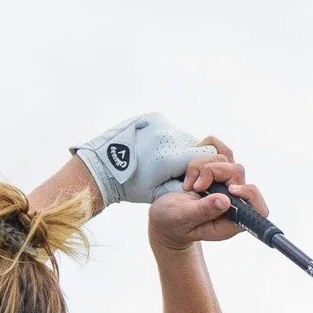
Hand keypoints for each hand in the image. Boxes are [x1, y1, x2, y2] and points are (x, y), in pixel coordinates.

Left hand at [73, 112, 213, 205]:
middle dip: (193, 159)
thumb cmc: (132, 186)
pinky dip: (168, 140)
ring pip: (184, 137)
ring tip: (162, 160)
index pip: (208, 155)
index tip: (194, 180)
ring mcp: (162, 124)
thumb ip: (185, 187)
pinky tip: (155, 150)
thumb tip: (207, 185)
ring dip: (180, 149)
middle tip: (176, 171)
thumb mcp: (160, 194)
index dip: (205, 169)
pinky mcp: (154, 118)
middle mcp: (170, 136)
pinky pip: (171, 130)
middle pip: (197, 145)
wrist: (104, 166)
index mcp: (173, 156)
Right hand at [149, 141, 264, 251]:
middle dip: (213, 172)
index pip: (258, 209)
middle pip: (237, 172)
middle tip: (194, 186)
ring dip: (201, 166)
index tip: (231, 189)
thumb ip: (204, 211)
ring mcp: (225, 181)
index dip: (250, 194)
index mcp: (230, 220)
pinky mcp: (216, 167)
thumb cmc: (173, 222)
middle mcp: (233, 200)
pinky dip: (202, 150)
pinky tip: (191, 168)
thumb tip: (226, 201)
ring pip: (225, 158)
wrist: (163, 212)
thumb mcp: (183, 218)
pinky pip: (217, 147)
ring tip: (188, 183)